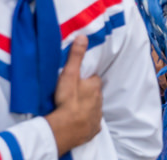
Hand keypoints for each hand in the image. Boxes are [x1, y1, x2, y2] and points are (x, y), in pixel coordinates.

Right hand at [47, 38, 102, 154]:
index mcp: (94, 87)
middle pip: (95, 93)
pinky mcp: (93, 129)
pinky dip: (87, 120)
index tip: (80, 77)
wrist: (68, 128)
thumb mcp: (69, 74)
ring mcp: (97, 116)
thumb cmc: (68, 99)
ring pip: (94, 107)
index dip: (88, 77)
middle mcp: (99, 101)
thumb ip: (76, 56)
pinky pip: (91, 122)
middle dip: (88, 91)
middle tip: (75, 90)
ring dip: (87, 105)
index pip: (94, 78)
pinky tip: (79, 120)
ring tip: (75, 105)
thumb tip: (83, 36)